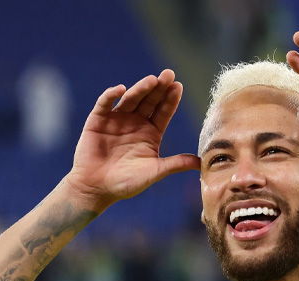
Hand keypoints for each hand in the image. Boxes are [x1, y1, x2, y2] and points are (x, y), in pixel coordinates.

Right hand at [68, 70, 199, 208]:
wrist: (96, 189)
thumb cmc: (126, 183)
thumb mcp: (154, 172)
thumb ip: (176, 164)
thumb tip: (202, 162)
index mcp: (151, 132)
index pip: (163, 112)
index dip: (170, 100)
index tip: (178, 86)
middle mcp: (135, 122)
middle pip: (149, 101)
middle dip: (159, 87)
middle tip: (168, 74)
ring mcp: (117, 120)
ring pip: (130, 99)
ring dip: (140, 89)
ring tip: (151, 80)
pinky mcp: (97, 121)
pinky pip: (104, 104)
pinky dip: (111, 95)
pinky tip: (121, 89)